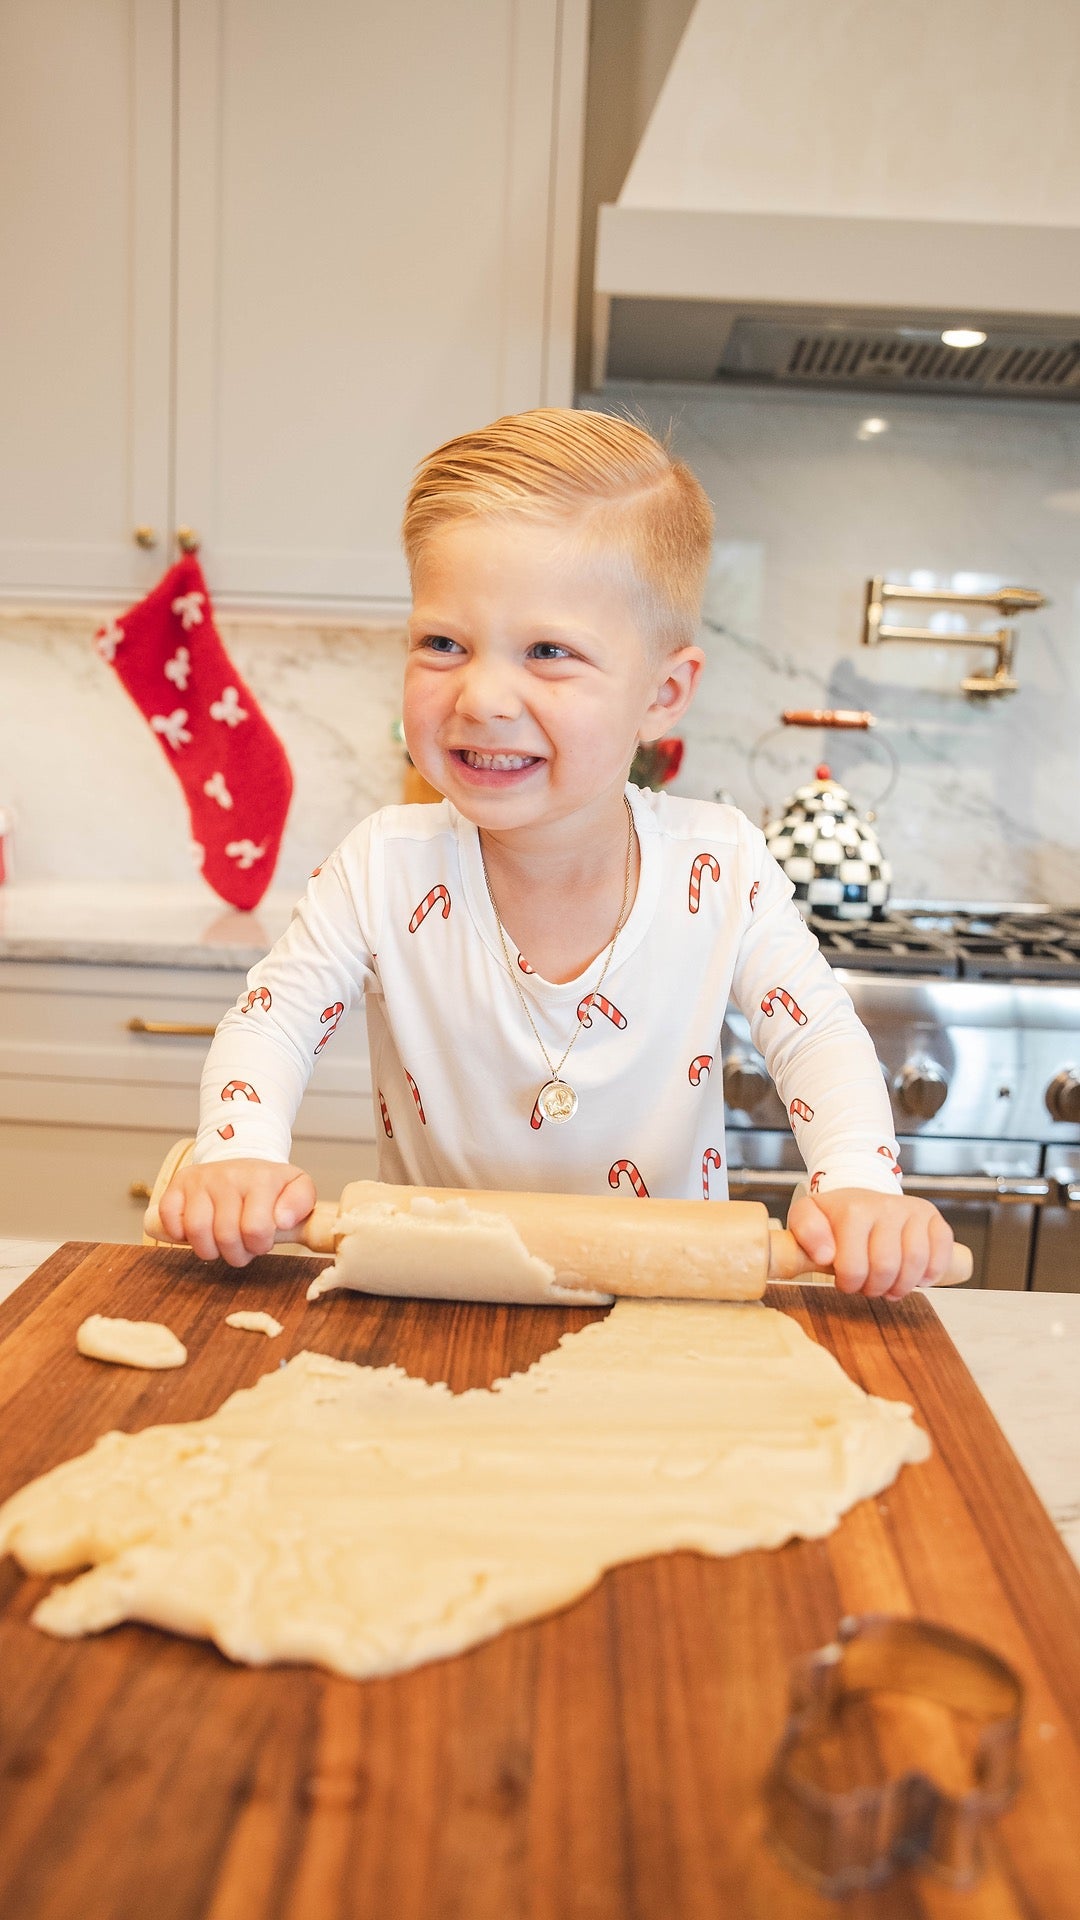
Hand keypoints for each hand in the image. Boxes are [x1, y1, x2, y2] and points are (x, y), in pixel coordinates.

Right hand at [152, 1158, 315, 1268]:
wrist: (243, 1162)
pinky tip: (198, 1232)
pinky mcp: (179, 1183)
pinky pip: (170, 1216)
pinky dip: (179, 1233)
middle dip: (236, 1254)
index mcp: (260, 1179)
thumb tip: (283, 1220)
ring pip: (196, 1230)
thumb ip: (300, 1203)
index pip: (255, 1229)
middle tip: (242, 1249)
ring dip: (209, 1250)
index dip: (258, 1246)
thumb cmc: (269, 1185)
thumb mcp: (297, 1187)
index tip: (261, 1242)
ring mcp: (201, 1178)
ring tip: (220, 1245)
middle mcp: (228, 1175)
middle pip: (225, 1235)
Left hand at [786, 1187, 955, 1300]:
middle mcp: (886, 1206)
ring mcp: (912, 1210)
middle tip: (868, 1287)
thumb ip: (806, 1232)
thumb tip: (825, 1255)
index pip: (854, 1266)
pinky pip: (941, 1250)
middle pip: (887, 1267)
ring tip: (889, 1287)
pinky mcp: (932, 1217)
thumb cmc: (834, 1217)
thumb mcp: (807, 1218)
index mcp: (853, 1210)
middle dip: (875, 1288)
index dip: (849, 1284)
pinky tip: (917, 1278)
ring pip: (916, 1262)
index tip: (845, 1282)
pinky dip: (932, 1272)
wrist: (859, 1197)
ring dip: (902, 1286)